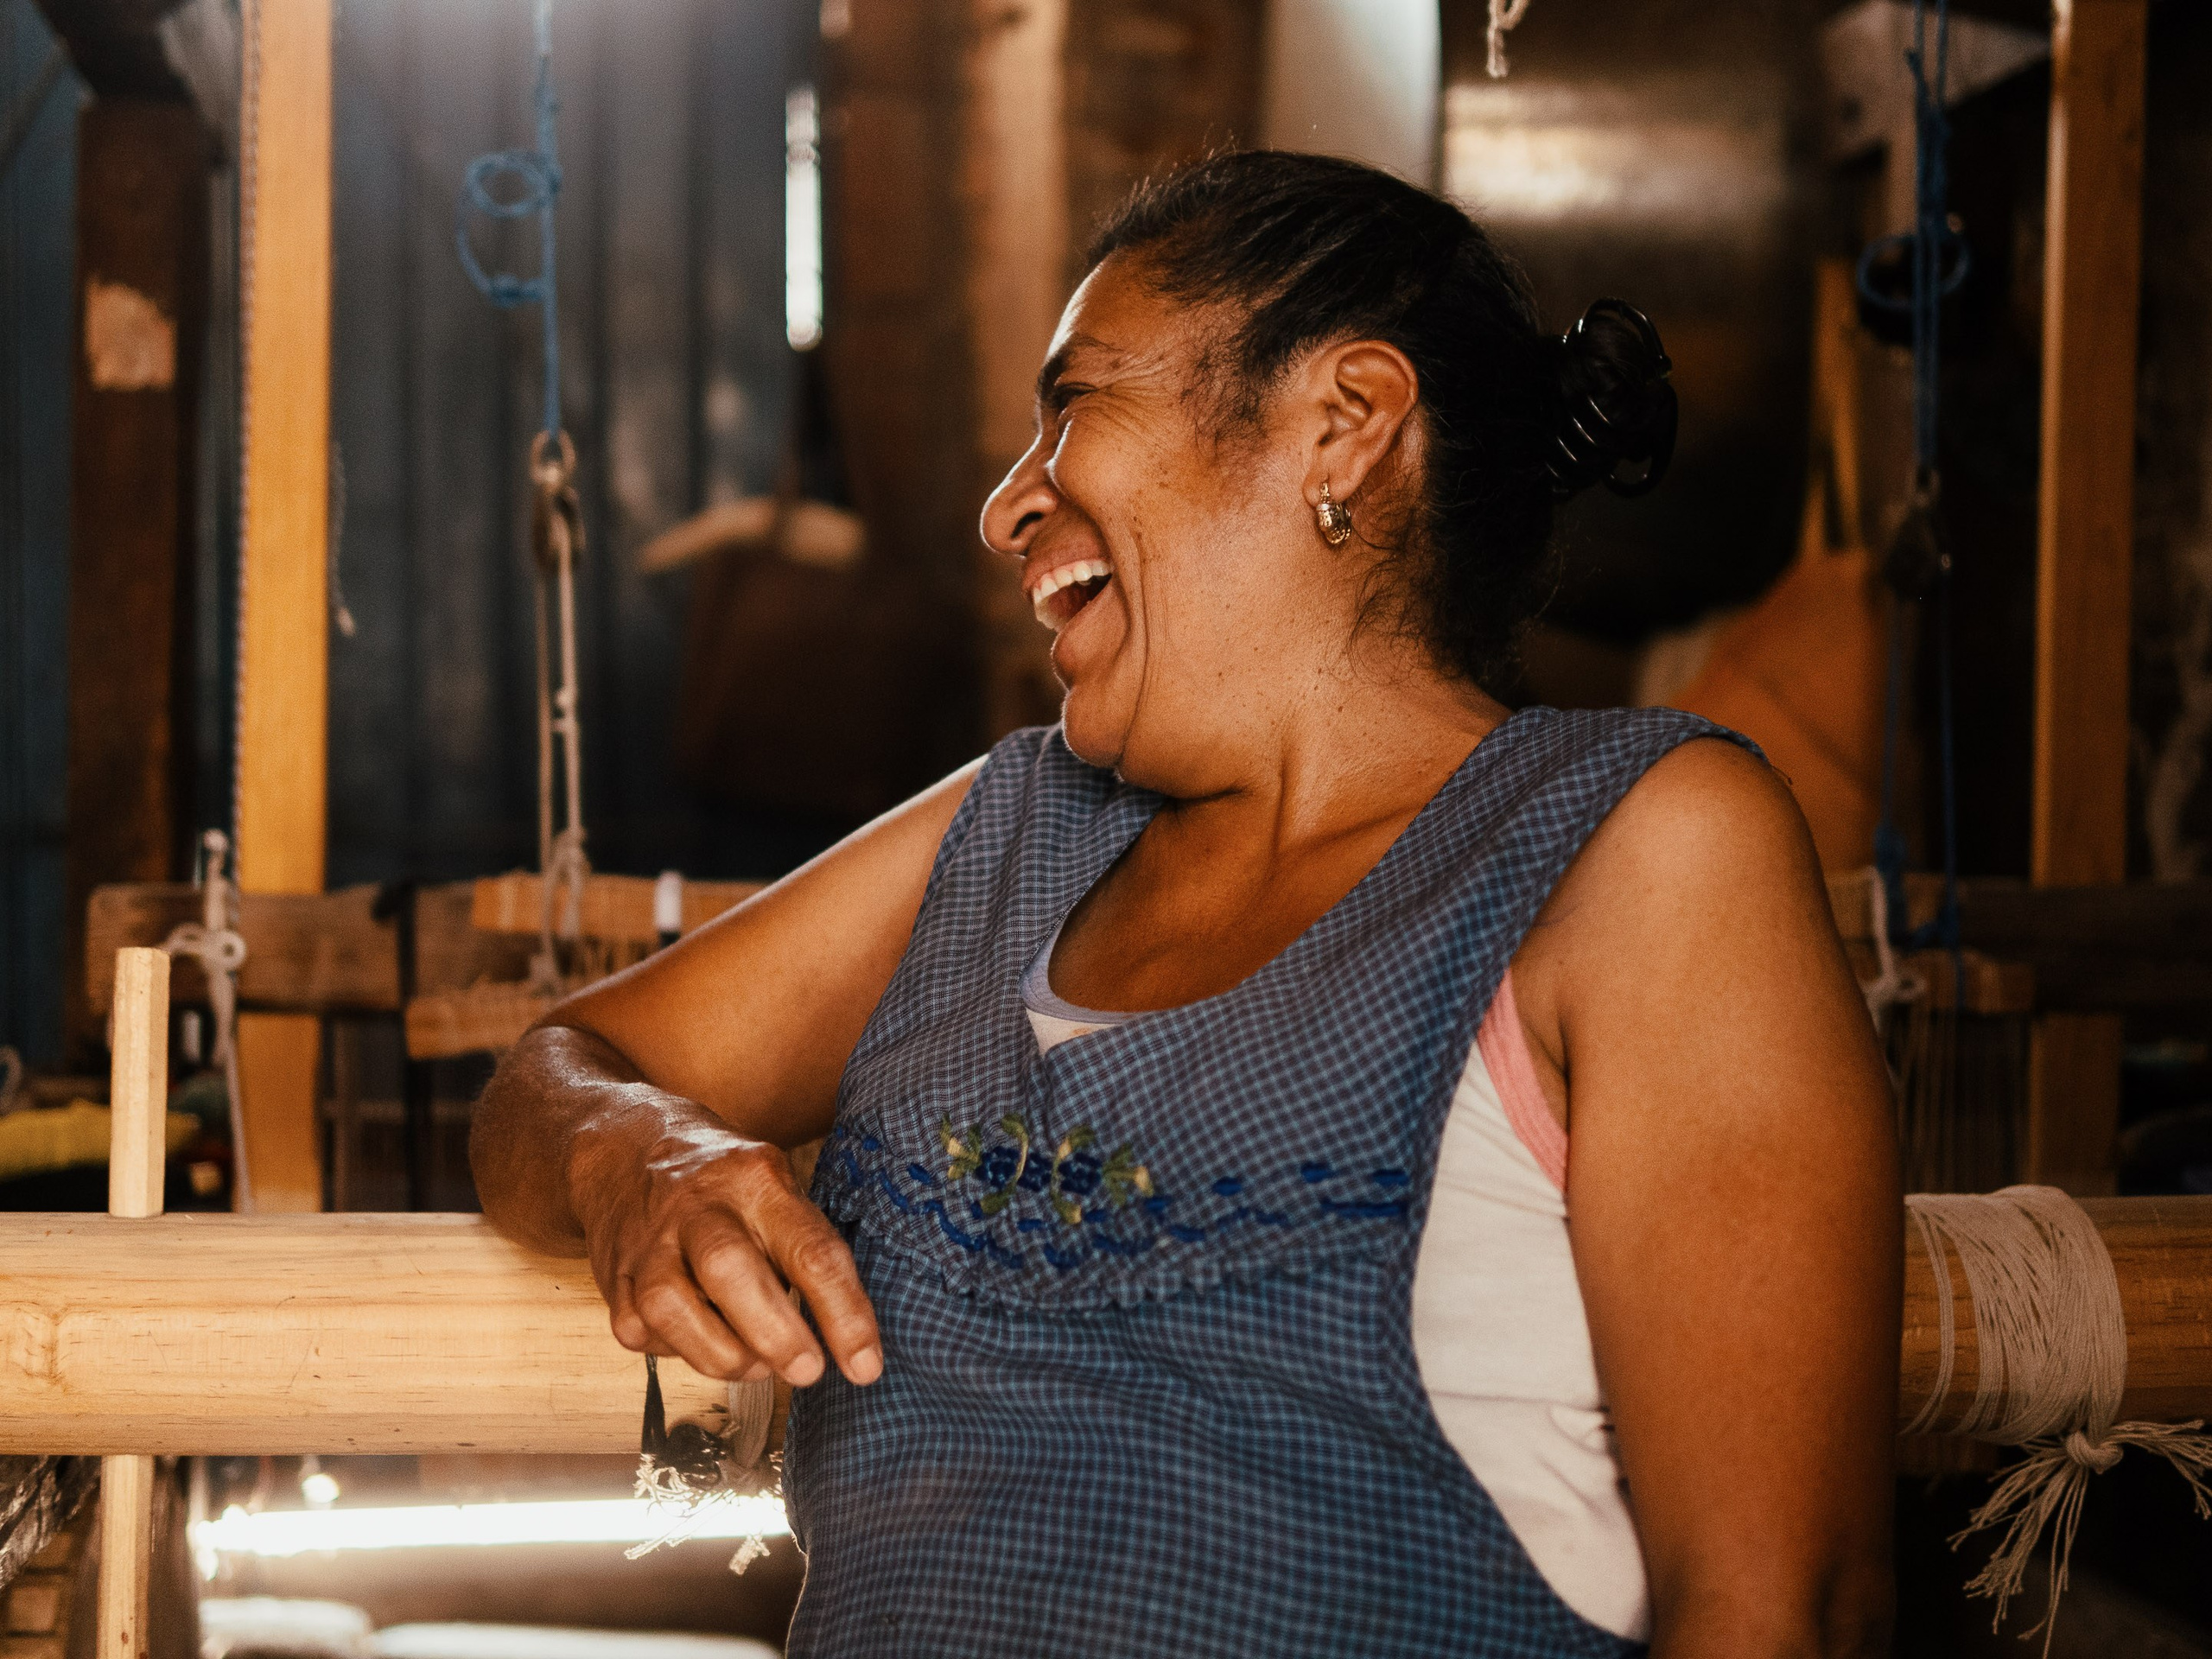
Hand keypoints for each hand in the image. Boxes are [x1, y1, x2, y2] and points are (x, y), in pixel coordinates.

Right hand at [571, 1096, 881, 1386]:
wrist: (626, 1147)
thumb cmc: (723, 1181)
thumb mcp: (775, 1186)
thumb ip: (801, 1249)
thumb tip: (840, 1337)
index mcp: (757, 1179)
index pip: (809, 1249)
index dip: (843, 1313)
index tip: (865, 1366)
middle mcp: (698, 1206)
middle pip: (730, 1271)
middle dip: (775, 1335)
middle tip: (808, 1371)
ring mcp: (648, 1241)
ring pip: (672, 1309)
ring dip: (723, 1355)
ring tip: (756, 1366)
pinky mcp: (612, 1276)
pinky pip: (639, 1330)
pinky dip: (675, 1351)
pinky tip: (699, 1340)